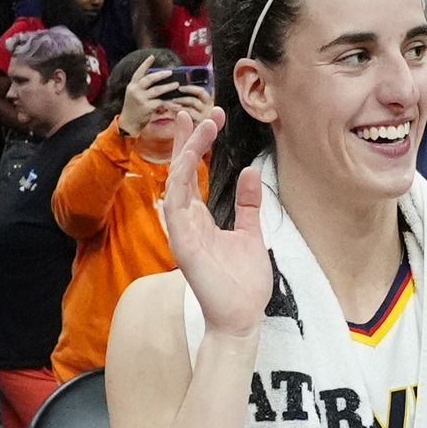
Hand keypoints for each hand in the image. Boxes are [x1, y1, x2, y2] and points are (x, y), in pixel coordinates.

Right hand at [118, 56, 173, 133]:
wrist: (128, 123)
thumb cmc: (134, 108)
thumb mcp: (134, 95)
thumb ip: (142, 87)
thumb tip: (157, 79)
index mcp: (131, 86)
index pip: (138, 72)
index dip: (145, 64)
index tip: (152, 57)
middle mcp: (135, 91)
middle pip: (149, 79)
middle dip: (160, 75)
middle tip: (170, 72)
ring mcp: (141, 99)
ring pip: (157, 90)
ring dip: (168, 87)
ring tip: (176, 85)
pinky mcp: (147, 107)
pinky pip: (161, 102)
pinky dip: (169, 102)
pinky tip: (176, 102)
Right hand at [163, 106, 272, 337]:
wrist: (243, 317)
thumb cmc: (244, 283)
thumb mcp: (250, 233)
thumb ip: (247, 205)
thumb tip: (248, 172)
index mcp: (201, 219)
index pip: (192, 174)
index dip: (197, 145)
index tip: (209, 118)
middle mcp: (187, 221)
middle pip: (179, 171)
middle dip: (186, 139)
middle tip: (197, 110)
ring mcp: (181, 231)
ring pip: (175, 181)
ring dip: (186, 151)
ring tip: (201, 124)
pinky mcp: (181, 242)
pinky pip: (175, 204)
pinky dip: (181, 178)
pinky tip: (189, 157)